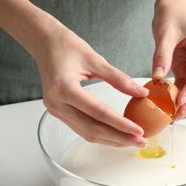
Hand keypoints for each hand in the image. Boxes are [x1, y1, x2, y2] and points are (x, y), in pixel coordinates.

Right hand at [35, 22, 148, 147]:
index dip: (121, 124)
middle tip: (140, 142)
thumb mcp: (95, 59)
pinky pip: (80, 128)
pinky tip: (115, 134)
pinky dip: (100, 134)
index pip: (98, 113)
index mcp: (64, 88)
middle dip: (118, 138)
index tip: (138, 131)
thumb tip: (141, 93)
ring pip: (86, 133)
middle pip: (92, 129)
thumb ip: (119, 78)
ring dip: (110, 139)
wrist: (44, 43)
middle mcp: (56, 103)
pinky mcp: (58, 112)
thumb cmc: (66, 46)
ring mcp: (55, 110)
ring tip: (132, 140)